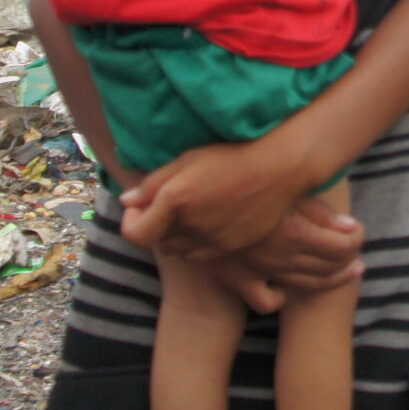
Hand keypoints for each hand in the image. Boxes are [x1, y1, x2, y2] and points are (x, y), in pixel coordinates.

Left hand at [118, 134, 316, 259]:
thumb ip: (152, 184)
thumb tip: (127, 202)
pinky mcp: (232, 248)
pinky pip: (204, 254)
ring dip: (180, 237)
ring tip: (196, 212)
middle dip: (157, 227)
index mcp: (175, 200)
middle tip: (171, 206)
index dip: (131, 222)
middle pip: (158, 242)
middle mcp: (192, 225)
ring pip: (181, 250)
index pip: (135, 234)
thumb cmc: (232, 155)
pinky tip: (214, 221)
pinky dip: (201, 243)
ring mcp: (213, 240)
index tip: (141, 207)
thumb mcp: (187, 160)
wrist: (281, 167)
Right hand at [199, 200, 366, 312]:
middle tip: (353, 246)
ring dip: (332, 277)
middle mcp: (280, 257)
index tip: (358, 230)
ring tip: (347, 268)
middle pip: (331, 266)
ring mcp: (261, 272)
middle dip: (349, 257)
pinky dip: (281, 297)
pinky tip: (288, 285)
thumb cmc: (236, 184)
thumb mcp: (283, 190)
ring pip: (308, 284)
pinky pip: (267, 300)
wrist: (187, 206)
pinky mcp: (241, 281)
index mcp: (294, 232)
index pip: (344, 247)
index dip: (357, 240)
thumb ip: (319, 210)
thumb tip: (353, 226)